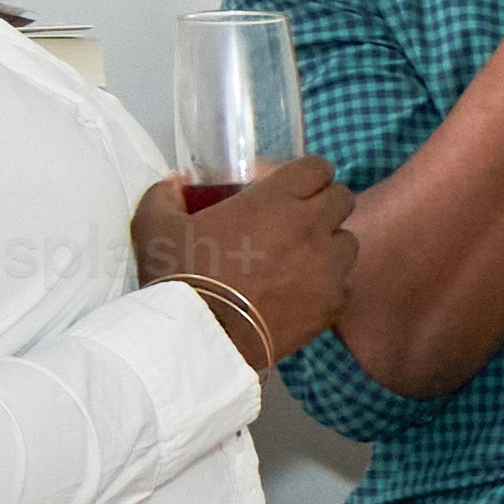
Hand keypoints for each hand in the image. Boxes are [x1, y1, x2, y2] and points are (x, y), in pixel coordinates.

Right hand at [135, 156, 348, 364]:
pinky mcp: (333, 303)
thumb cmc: (181, 275)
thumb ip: (165, 195)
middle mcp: (312, 227)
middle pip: (342, 198)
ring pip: (347, 242)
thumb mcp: (155, 226)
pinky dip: (328, 284)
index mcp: (276, 200)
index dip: (307, 174)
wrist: (203, 336)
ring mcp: (328, 267)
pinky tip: (301, 293)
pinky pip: (343, 283)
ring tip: (301, 259)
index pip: (318, 167)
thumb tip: (177, 183)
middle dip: (324, 203)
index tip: (293, 187)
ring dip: (329, 244)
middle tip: (298, 219)